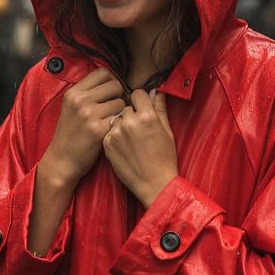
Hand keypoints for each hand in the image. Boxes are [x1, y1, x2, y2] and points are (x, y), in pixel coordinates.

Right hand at [41, 68, 125, 185]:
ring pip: (120, 102)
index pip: (103, 72)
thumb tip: (113, 80)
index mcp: (74, 92)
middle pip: (115, 85)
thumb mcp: (71, 107)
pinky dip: (119, 124)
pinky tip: (111, 131)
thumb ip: (88, 92)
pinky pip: (120, 119)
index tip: (111, 92)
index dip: (112, 80)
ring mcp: (89, 115)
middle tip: (113, 108)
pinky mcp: (99, 130)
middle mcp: (81, 100)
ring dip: (120, 112)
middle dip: (118, 96)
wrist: (62, 160)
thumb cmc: (70, 133)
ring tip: (111, 121)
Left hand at [104, 89, 177, 206]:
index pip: (137, 93)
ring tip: (131, 140)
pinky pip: (109, 131)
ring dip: (121, 124)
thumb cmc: (164, 158)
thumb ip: (160, 108)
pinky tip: (124, 147)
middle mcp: (130, 121)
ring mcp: (116, 132)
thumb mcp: (167, 131)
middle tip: (138, 129)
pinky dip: (114, 136)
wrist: (154, 183)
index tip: (142, 107)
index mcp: (147, 115)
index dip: (140, 100)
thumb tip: (157, 91)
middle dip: (131, 114)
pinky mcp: (107, 143)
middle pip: (125, 107)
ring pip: (116, 119)